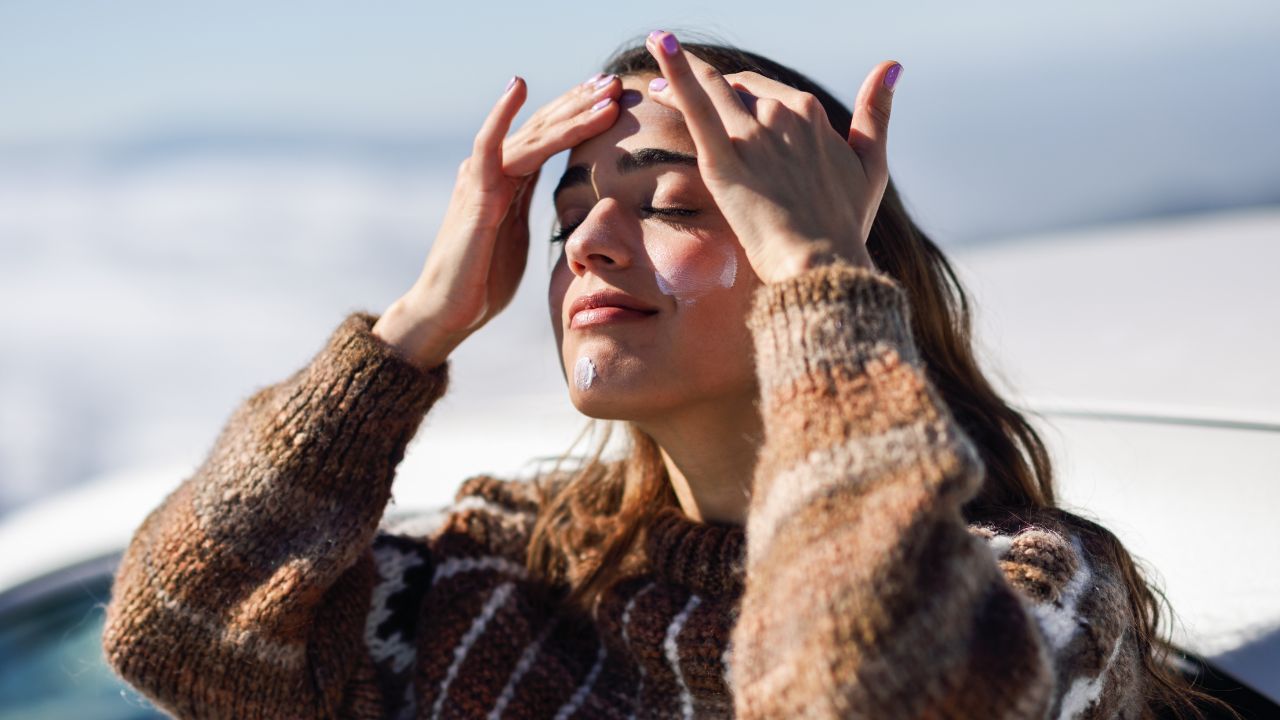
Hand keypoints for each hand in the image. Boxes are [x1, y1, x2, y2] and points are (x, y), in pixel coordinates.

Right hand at [374, 73, 622, 368]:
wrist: (448, 311)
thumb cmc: (483, 281)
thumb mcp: (518, 237)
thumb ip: (531, 211)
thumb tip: (562, 207)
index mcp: (509, 180)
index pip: (550, 138)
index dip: (580, 116)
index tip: (613, 98)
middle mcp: (494, 170)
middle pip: (544, 127)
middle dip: (581, 103)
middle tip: (615, 81)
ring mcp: (482, 178)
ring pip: (532, 135)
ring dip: (569, 112)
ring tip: (602, 91)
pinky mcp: (474, 194)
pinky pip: (489, 146)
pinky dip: (502, 115)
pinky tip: (518, 86)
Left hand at [643, 31, 899, 282]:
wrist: (822, 263)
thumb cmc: (846, 224)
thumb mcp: (871, 164)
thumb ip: (877, 112)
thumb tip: (892, 66)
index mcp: (811, 113)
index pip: (766, 92)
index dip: (741, 91)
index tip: (722, 95)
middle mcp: (781, 114)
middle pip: (735, 90)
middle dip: (707, 84)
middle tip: (670, 84)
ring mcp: (752, 135)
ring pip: (711, 89)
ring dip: (680, 72)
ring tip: (655, 63)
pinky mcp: (723, 159)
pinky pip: (696, 105)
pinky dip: (677, 71)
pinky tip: (660, 43)